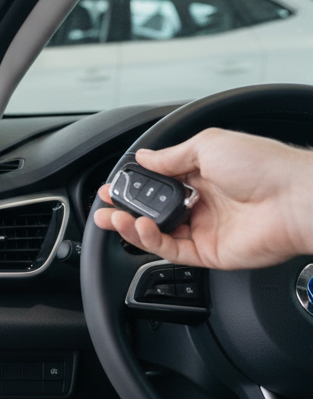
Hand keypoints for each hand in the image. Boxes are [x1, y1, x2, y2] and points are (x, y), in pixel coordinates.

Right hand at [94, 127, 312, 268]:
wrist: (296, 198)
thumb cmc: (264, 166)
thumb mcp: (208, 145)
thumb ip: (170, 156)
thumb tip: (144, 158)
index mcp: (202, 174)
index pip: (157, 182)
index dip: (132, 185)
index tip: (111, 186)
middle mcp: (202, 203)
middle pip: (153, 210)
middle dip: (125, 209)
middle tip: (104, 207)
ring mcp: (206, 228)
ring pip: (158, 233)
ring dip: (132, 226)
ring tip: (114, 218)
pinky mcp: (210, 253)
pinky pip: (172, 251)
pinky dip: (151, 241)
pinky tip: (140, 228)